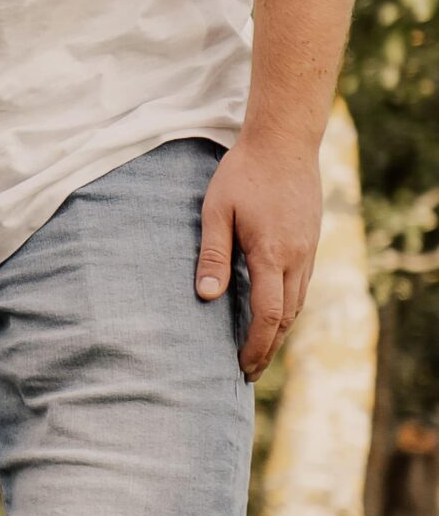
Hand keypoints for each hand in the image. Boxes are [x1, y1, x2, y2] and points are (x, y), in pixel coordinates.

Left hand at [196, 132, 321, 379]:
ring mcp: (308, 252)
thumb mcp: (216, 210)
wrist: (284, 144)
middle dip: (268, 348)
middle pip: (287, 317)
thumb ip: (212, 254)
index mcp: (271, 254)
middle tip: (248, 372)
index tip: (240, 366)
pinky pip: (302, 287)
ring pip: (298, 304)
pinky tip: (273, 315)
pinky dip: (288, 308)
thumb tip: (206, 297)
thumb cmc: (242, 175)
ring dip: (280, 331)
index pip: (269, 315)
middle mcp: (297, 259)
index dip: (256, 345)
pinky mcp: (310, 244)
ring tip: (259, 351)